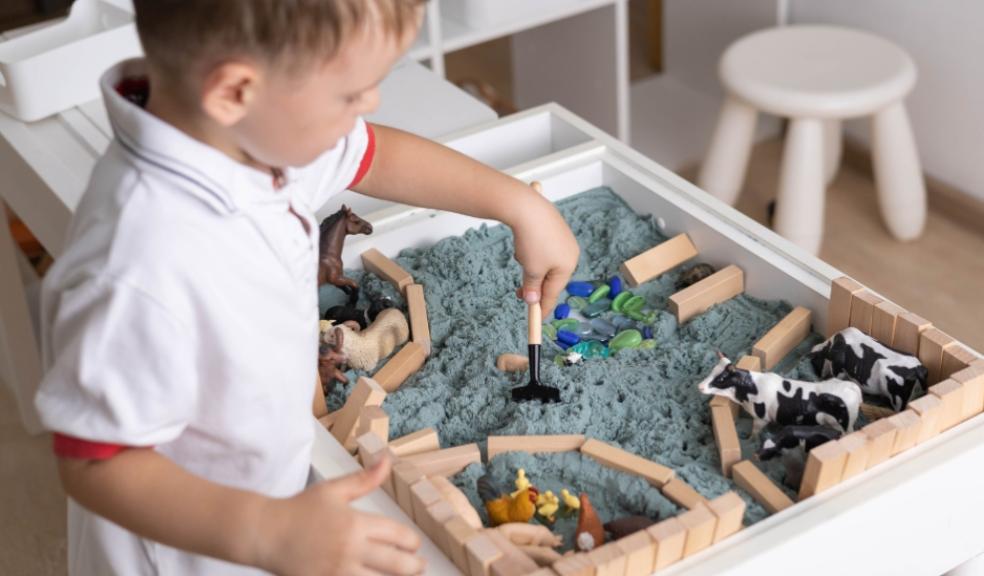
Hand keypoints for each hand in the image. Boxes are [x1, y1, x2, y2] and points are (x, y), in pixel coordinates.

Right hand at [255, 458, 424, 575]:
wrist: (265, 534)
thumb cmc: (298, 510)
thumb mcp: (332, 490)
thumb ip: (364, 479)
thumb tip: (387, 460)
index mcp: (355, 524)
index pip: (399, 536)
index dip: (412, 542)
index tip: (414, 545)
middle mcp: (350, 550)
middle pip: (398, 565)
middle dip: (414, 566)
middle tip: (419, 566)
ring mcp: (338, 572)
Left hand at [510, 188, 578, 314]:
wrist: (527, 207)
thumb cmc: (532, 241)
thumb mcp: (531, 270)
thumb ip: (532, 287)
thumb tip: (532, 300)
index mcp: (568, 266)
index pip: (554, 293)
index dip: (543, 307)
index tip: (535, 318)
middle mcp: (570, 253)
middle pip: (551, 278)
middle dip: (534, 284)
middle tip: (518, 292)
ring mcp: (563, 239)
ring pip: (545, 264)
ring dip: (531, 267)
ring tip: (520, 257)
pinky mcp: (554, 229)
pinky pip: (542, 250)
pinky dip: (531, 254)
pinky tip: (523, 245)